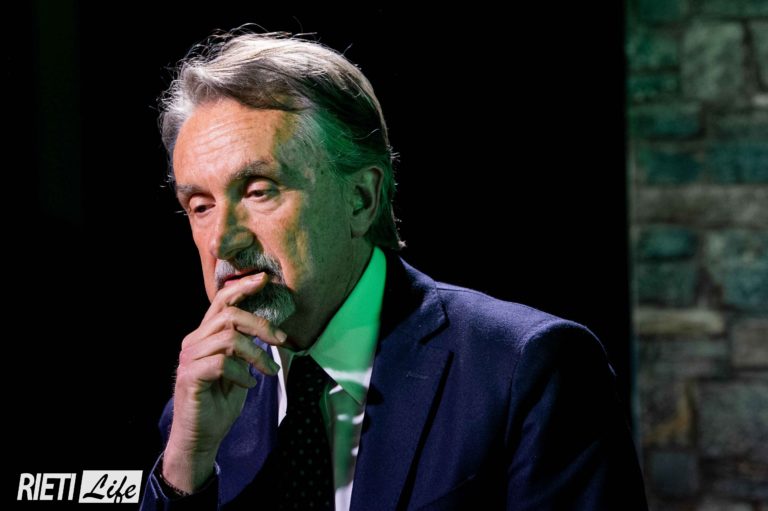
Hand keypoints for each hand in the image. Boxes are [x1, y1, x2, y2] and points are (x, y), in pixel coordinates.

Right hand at [162, 272, 286, 492]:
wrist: (202, 436)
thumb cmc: (221, 401)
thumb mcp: (240, 367)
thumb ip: (247, 346)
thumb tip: (269, 329)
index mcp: (205, 335)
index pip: (221, 301)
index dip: (242, 287)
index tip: (264, 279)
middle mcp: (194, 341)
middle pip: (229, 315)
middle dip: (261, 324)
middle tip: (281, 339)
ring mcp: (189, 358)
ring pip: (228, 338)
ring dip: (256, 355)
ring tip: (268, 371)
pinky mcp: (190, 376)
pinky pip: (222, 363)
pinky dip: (242, 373)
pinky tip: (248, 385)